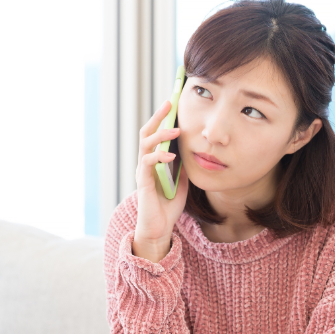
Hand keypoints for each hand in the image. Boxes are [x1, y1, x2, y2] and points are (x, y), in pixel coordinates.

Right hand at [133, 100, 189, 261]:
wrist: (159, 229)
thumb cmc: (168, 206)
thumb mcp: (182, 181)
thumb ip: (183, 166)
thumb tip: (191, 150)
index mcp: (153, 162)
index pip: (154, 135)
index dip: (161, 119)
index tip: (172, 105)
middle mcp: (145, 164)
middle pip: (145, 133)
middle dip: (157, 118)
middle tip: (169, 104)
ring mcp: (143, 172)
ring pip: (145, 145)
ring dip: (160, 135)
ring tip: (175, 130)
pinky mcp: (143, 183)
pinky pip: (147, 164)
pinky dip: (159, 157)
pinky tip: (171, 156)